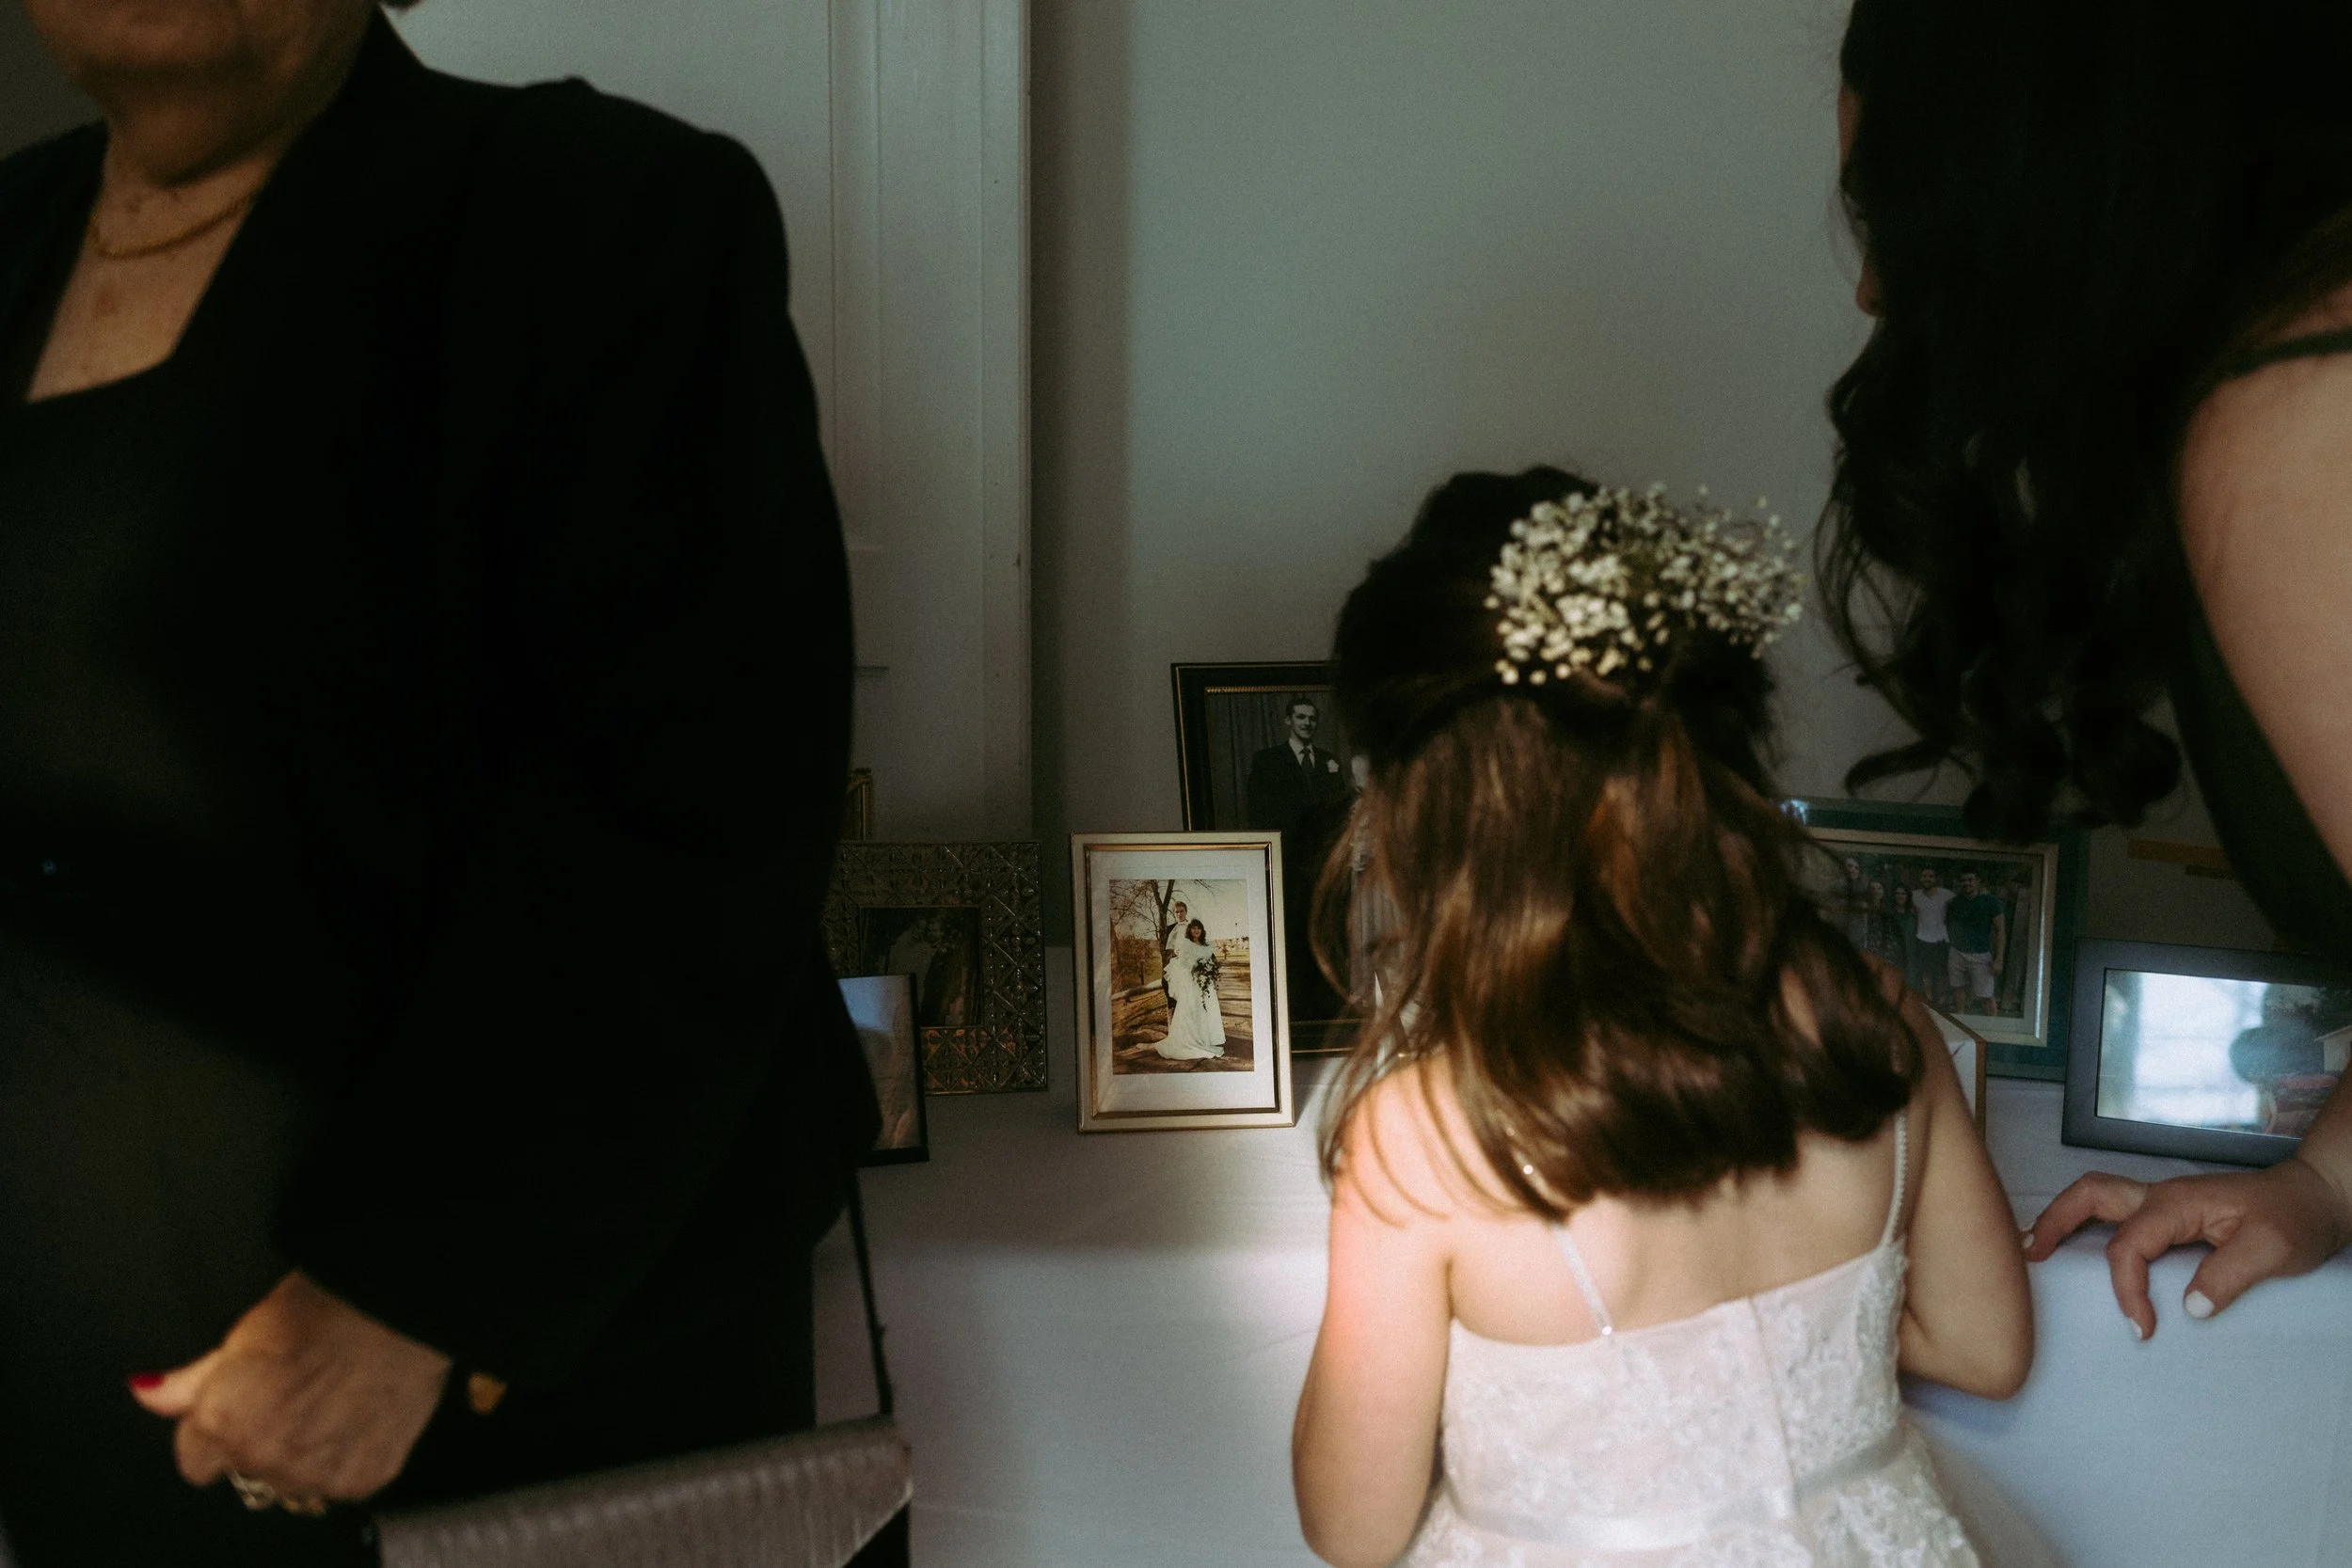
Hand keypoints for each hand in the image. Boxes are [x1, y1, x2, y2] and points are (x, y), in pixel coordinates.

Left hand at [130, 1271, 451, 1506]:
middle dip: (263, 1442)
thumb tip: (147, 1392)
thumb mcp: (245, 1333)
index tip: (245, 1407)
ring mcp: (317, 1474)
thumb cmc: (326, 1307)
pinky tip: (358, 1415)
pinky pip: (339, 1483)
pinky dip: (346, 1457)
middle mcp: (265, 1458)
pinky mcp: (363, 1479)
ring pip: (293, 1483)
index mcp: (224, 1424)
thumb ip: (191, 1380)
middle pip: (247, 1473)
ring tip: (332, 1405)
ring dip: (304, 1457)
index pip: (195, 1462)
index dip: (220, 1430)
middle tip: (296, 1395)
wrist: (401, 1306)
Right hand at [2023, 1159, 2351, 1337]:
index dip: (2126, 1289)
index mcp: (2177, 1204)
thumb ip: (2228, 1275)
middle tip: (2030, 1254)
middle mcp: (2161, 1196)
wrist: (2316, 1197)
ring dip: (2064, 1218)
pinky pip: (2117, 1212)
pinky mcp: (2172, 1212)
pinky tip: (2081, 1244)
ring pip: (2097, 1197)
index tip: (2142, 1328)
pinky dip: (2087, 1224)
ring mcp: (2164, 1201)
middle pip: (2090, 1196)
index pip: (2129, 1246)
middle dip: (2054, 1222)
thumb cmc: (2295, 1218)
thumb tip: (2189, 1307)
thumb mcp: (2272, 1249)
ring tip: (2039, 1247)